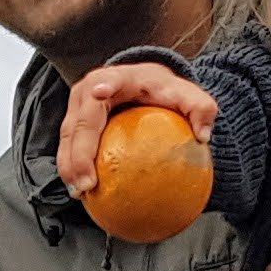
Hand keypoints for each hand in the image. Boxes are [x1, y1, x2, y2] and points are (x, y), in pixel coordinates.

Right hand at [55, 62, 214, 199]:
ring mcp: (76, 108)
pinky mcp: (72, 124)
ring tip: (79, 193)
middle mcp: (88, 91)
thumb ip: (200, 108)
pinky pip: (68, 149)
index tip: (99, 93)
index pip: (107, 82)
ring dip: (68, 168)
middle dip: (77, 155)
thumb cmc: (160, 90)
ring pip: (66, 139)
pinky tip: (82, 193)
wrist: (140, 84)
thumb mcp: (184, 94)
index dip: (101, 88)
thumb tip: (203, 135)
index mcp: (115, 78)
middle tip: (87, 184)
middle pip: (78, 124)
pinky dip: (72, 170)